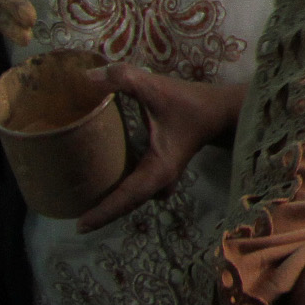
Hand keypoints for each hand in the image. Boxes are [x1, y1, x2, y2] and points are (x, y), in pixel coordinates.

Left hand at [76, 68, 245, 230]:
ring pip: (137, 197)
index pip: (126, 198)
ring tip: (91, 202)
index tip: (79, 227)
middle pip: (129, 204)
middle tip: (79, 219)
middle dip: (105, 213)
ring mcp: (165, 175)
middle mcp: (159, 178)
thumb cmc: (192, 103)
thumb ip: (124, 79)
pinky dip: (129, 189)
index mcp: (157, 169)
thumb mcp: (157, 88)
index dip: (103, 213)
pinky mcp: (166, 166)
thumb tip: (87, 78)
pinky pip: (143, 187)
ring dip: (117, 203)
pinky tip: (117, 180)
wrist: (225, 109)